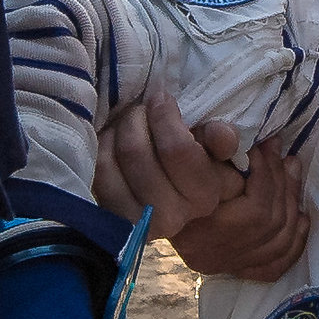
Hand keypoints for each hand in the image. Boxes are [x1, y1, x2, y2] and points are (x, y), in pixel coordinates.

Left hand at [92, 88, 245, 240]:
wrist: (169, 203)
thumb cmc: (196, 168)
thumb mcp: (216, 153)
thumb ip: (220, 139)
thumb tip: (220, 133)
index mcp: (203, 197)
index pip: (176, 148)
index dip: (164, 116)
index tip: (162, 98)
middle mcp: (171, 216)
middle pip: (136, 150)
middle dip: (136, 118)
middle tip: (141, 108)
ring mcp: (137, 220)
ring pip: (113, 158)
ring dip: (118, 131)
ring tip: (128, 123)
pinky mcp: (111, 219)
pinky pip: (97, 171)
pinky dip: (102, 148)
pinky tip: (113, 141)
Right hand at [171, 138, 309, 280]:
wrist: (147, 203)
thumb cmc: (161, 173)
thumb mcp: (180, 154)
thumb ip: (207, 145)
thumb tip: (235, 137)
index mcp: (200, 230)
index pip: (255, 210)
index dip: (267, 173)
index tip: (264, 146)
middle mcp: (214, 254)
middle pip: (270, 224)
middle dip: (282, 183)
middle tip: (282, 153)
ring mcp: (226, 265)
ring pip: (278, 242)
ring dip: (292, 202)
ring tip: (291, 170)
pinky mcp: (233, 270)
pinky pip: (275, 266)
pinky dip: (294, 242)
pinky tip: (301, 217)